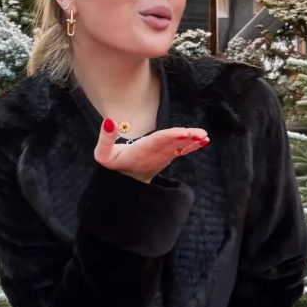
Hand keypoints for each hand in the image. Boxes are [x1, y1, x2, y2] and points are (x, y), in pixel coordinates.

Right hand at [94, 117, 208, 182]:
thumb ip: (105, 139)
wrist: (124, 186)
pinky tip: (204, 140)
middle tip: (200, 134)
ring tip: (204, 137)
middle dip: (186, 139)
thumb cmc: (113, 165)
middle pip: (171, 144)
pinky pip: (181, 151)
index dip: (169, 137)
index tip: (183, 133)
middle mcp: (153, 155)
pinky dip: (192, 146)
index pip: (156, 142)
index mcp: (139, 152)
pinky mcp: (167, 158)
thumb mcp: (103, 155)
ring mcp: (162, 158)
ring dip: (192, 142)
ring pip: (179, 148)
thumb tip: (109, 121)